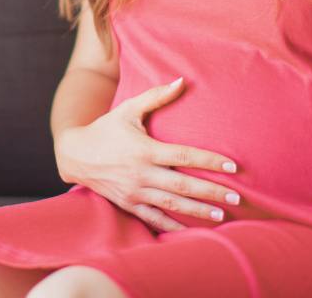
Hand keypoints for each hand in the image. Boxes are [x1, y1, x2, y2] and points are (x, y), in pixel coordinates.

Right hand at [54, 77, 240, 232]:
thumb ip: (156, 96)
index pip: (184, 156)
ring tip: (221, 214)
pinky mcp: (129, 204)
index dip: (209, 160)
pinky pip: (154, 219)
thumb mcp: (128, 109)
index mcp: (145, 149)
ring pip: (173, 204)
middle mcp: (142, 173)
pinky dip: (173, 226)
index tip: (232, 166)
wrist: (75, 155)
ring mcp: (135, 192)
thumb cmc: (105, 129)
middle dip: (212, 191)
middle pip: (184, 185)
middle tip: (237, 197)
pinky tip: (191, 231)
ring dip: (198, 211)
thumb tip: (181, 80)